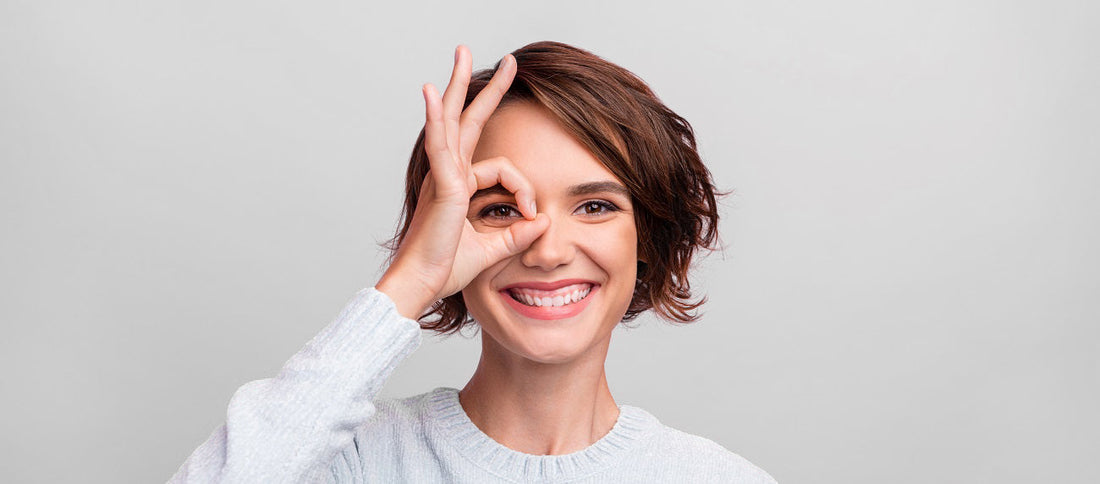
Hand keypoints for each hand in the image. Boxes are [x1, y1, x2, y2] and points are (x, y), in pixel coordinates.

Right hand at [377, 45, 549, 319]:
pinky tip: (434, 94)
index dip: (523, 188)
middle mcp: (447, 174)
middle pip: (465, 120)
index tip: (531, 215)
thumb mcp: (493, 249)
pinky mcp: (440, 187)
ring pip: (451, 122)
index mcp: (458, 186)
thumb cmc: (445, 269)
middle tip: (494, 59)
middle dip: (479, 88)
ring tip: (460, 53)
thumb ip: (517, 235)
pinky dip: (437, 120)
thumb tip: (543, 221)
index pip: (500, 168)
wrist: (421, 286)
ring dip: (457, 85)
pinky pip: (440, 146)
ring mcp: (441, 177)